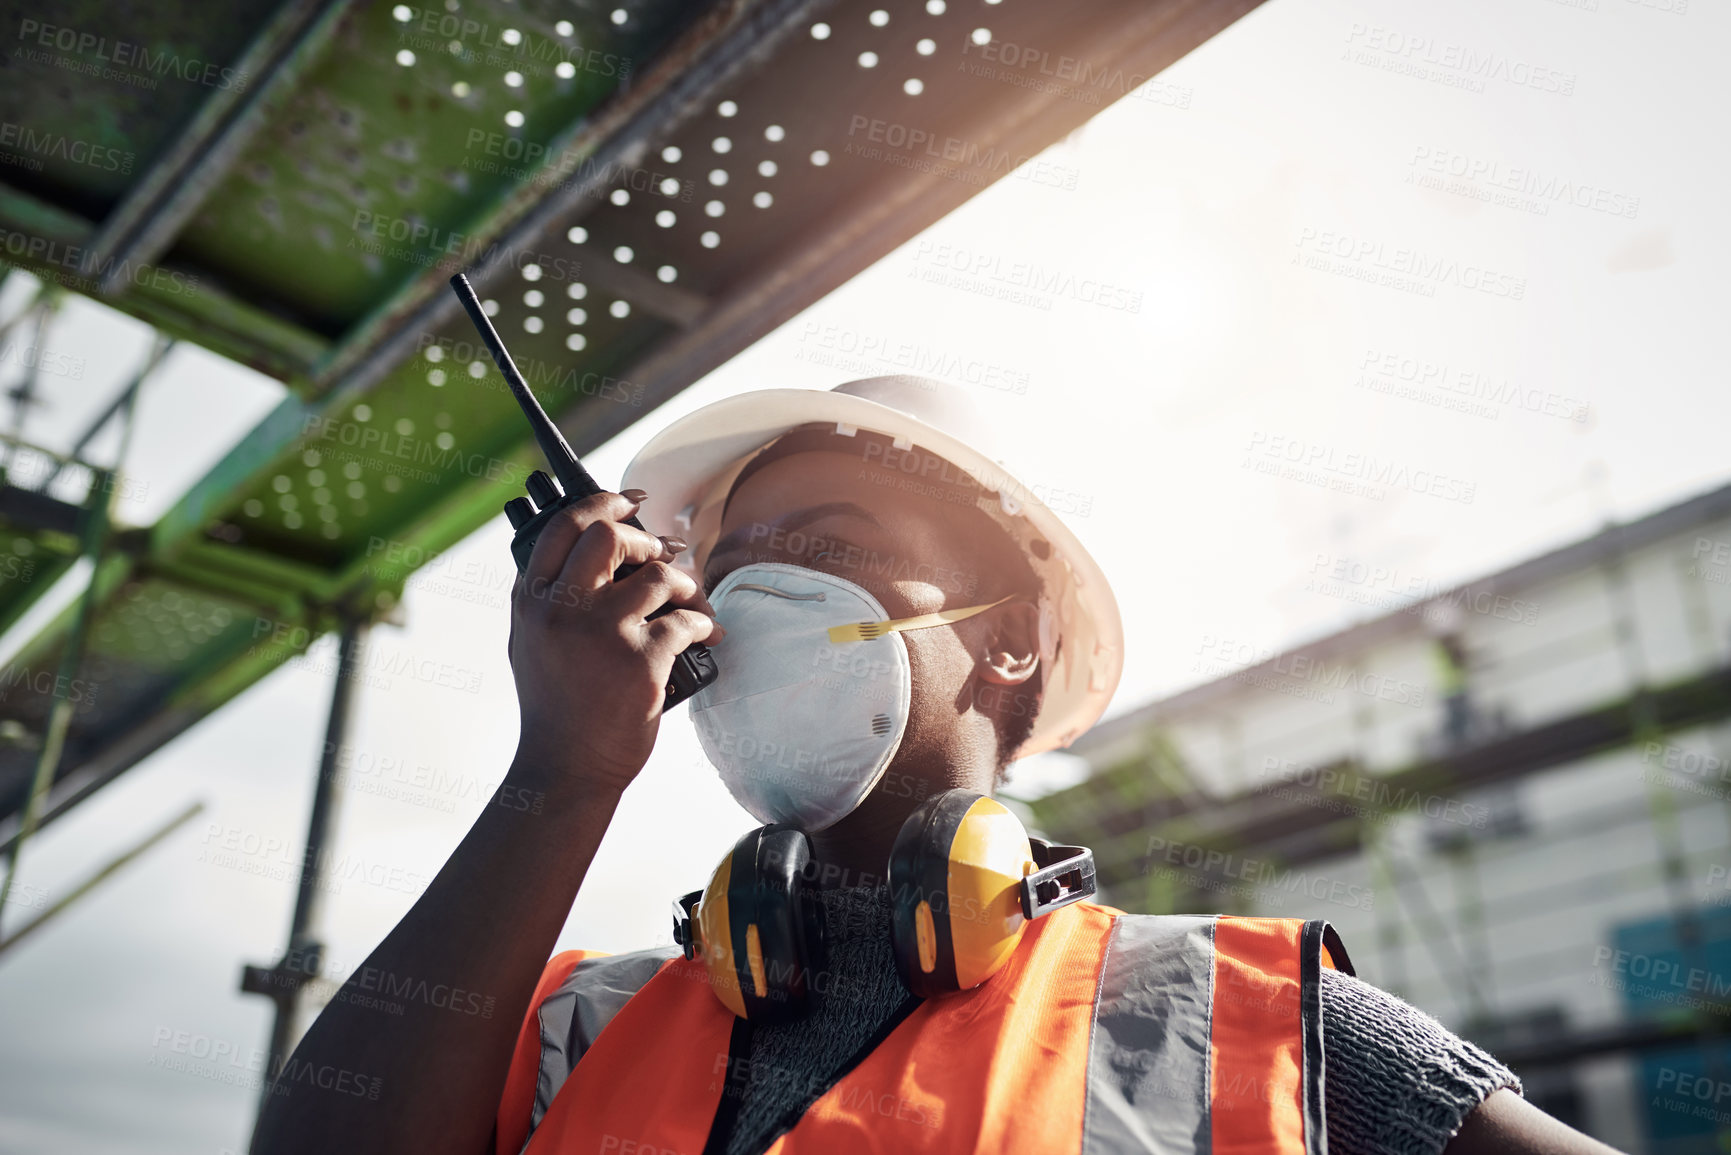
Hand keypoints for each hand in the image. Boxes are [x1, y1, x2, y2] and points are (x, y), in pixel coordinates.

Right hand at [506, 490, 722, 794]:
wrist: (566, 769)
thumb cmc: (556, 708)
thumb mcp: (530, 643)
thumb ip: (549, 598)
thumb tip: (592, 549)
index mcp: (530, 601)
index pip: (563, 527)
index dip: (601, 503)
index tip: (629, 502)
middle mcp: (561, 610)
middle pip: (610, 537)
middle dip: (646, 541)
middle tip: (663, 558)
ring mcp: (600, 632)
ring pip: (659, 576)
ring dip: (686, 585)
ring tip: (692, 603)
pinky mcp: (639, 660)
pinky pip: (686, 621)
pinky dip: (704, 624)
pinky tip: (708, 635)